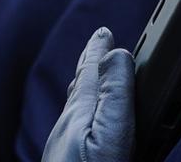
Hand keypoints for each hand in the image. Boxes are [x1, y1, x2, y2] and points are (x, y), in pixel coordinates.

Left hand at [41, 28, 134, 161]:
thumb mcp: (109, 135)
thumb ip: (114, 94)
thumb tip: (117, 53)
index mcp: (80, 111)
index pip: (91, 70)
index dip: (99, 49)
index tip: (104, 31)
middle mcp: (67, 124)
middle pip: (80, 83)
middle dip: (91, 61)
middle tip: (97, 42)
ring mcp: (63, 144)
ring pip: (75, 104)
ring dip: (86, 83)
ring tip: (90, 74)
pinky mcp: (65, 161)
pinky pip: (75, 124)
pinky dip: (82, 110)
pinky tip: (83, 122)